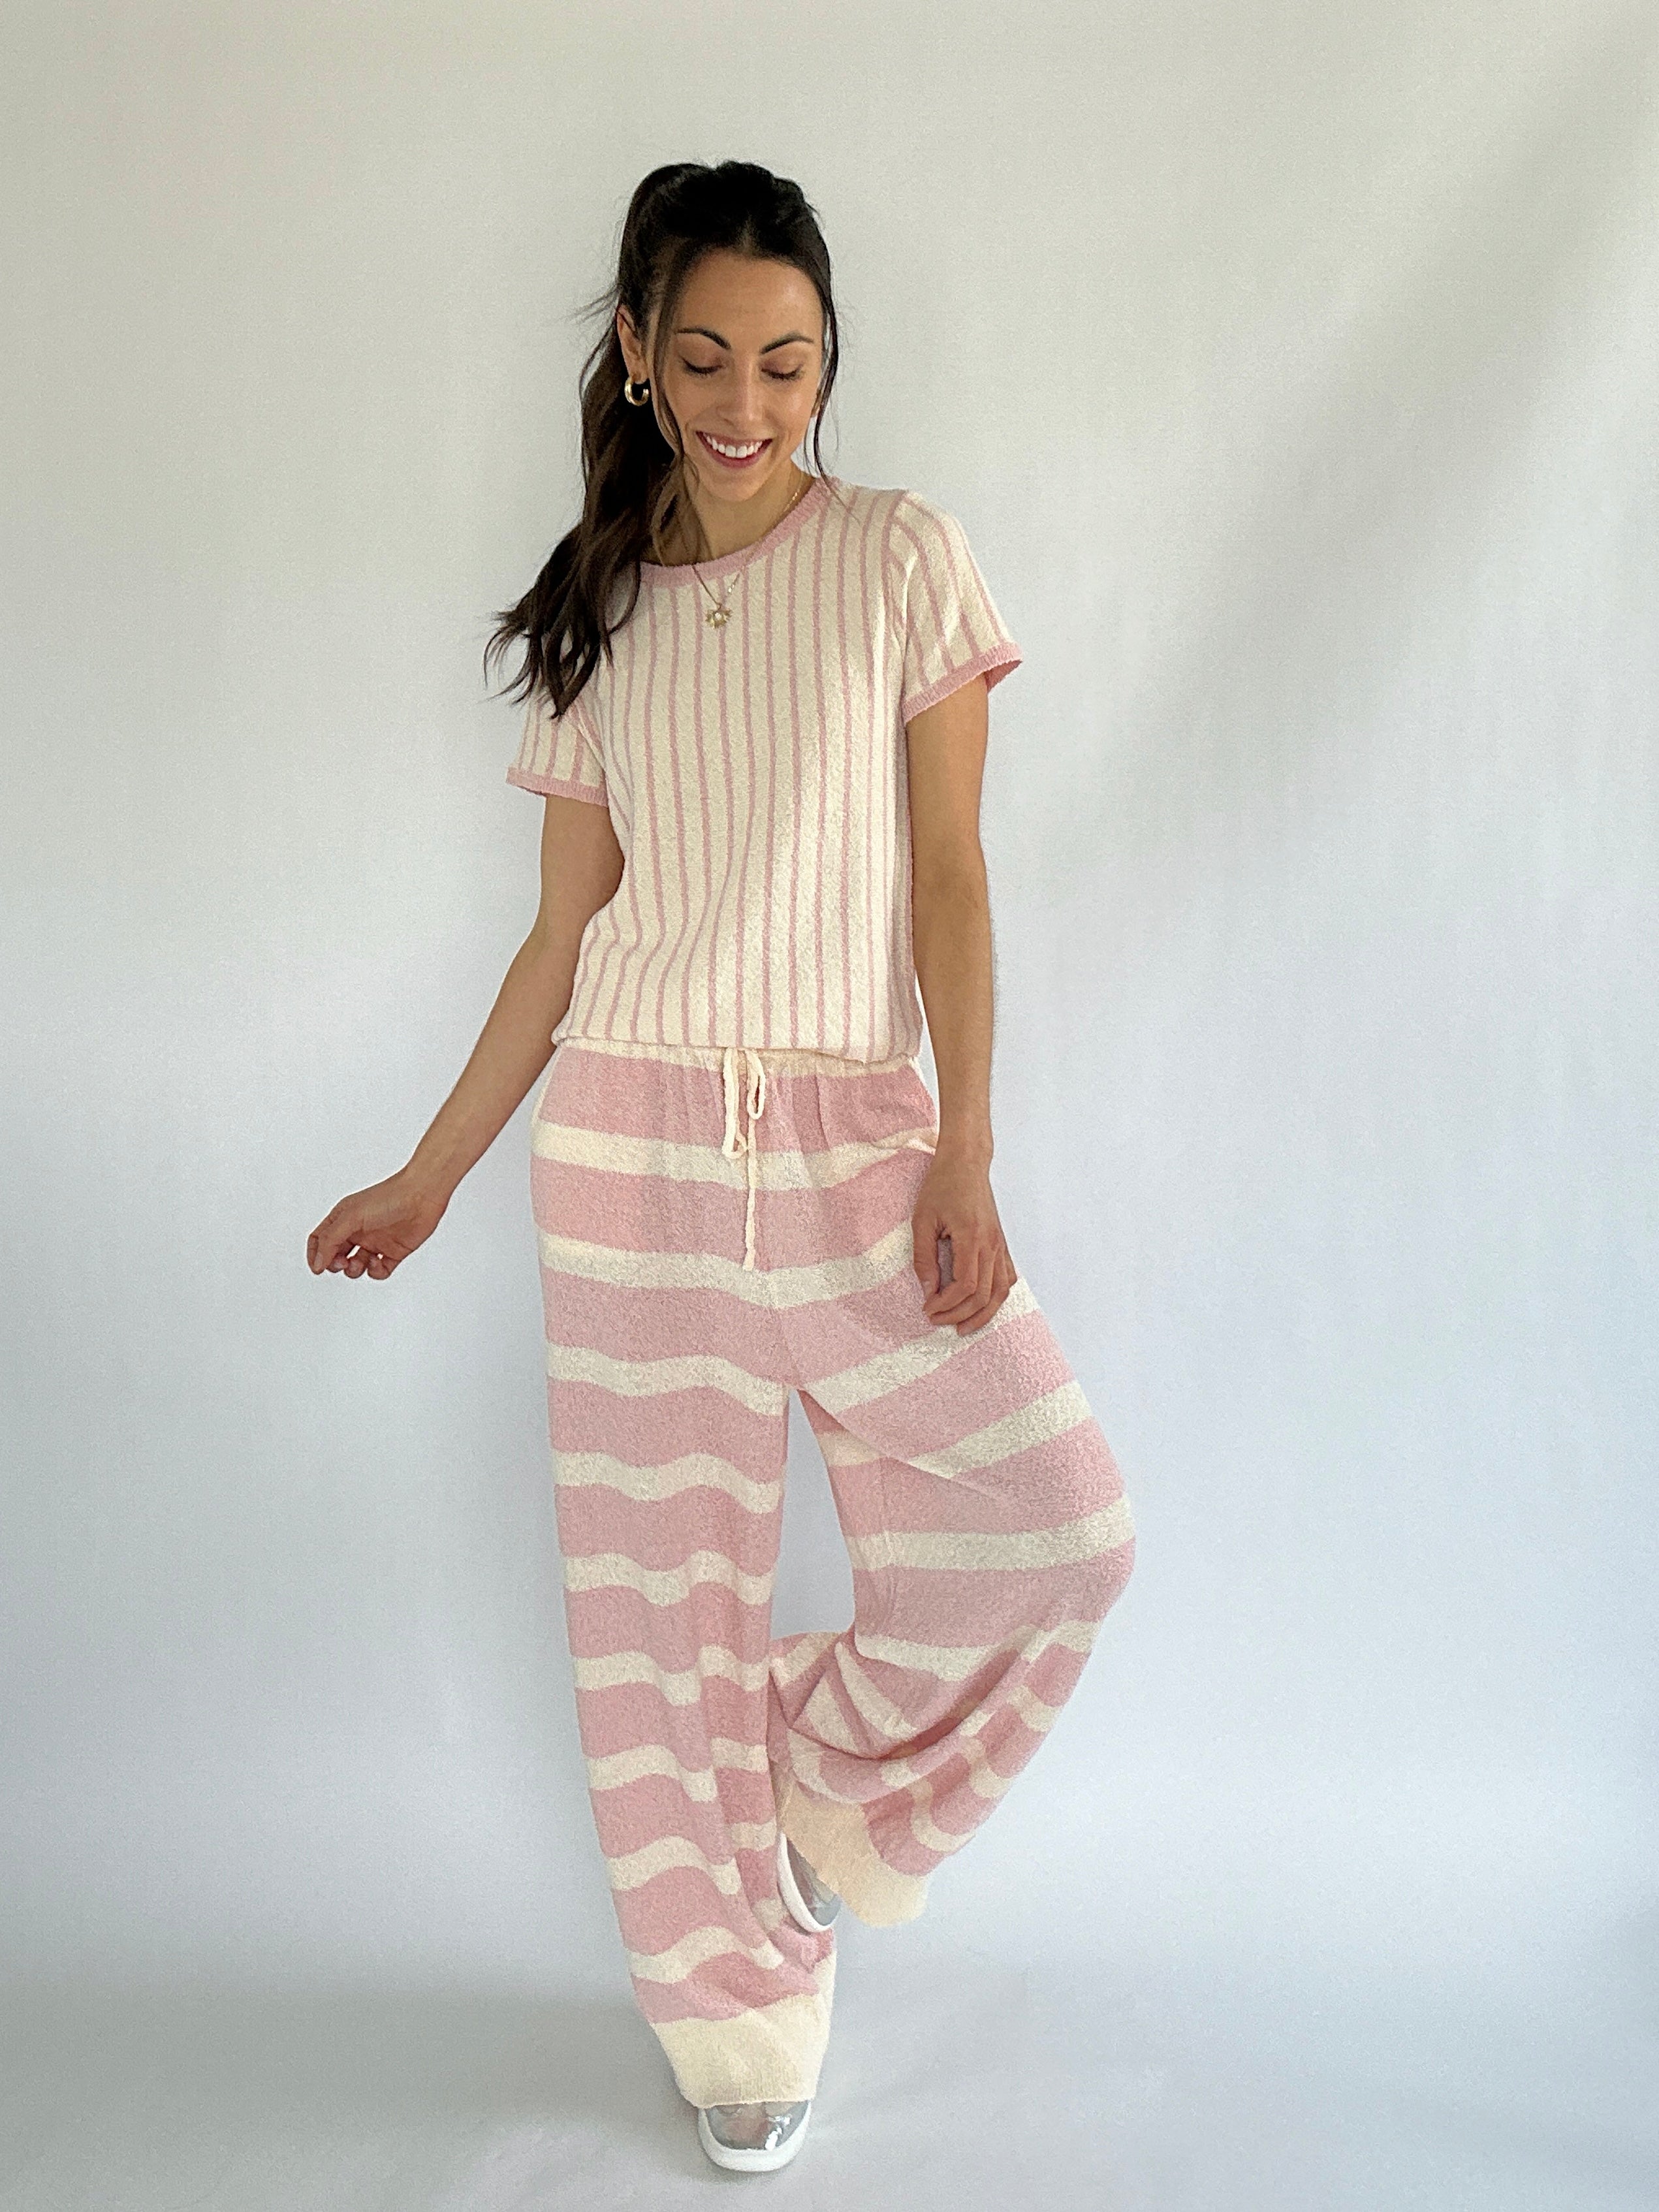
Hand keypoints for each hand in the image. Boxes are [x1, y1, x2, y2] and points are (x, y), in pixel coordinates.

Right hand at [307, 1168, 448, 1280]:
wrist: (422, 1196)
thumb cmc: (388, 1197)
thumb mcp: (351, 1216)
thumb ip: (330, 1240)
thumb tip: (318, 1262)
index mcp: (343, 1218)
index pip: (320, 1239)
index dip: (316, 1255)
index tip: (318, 1267)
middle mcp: (358, 1231)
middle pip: (336, 1256)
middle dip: (335, 1265)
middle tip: (342, 1262)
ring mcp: (375, 1242)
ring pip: (356, 1267)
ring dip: (354, 1270)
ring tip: (360, 1262)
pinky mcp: (393, 1252)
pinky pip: (379, 1271)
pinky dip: (375, 1272)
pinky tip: (377, 1261)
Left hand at [912, 1152, 1018, 1334]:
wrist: (966, 1163)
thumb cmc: (942, 1186)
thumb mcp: (922, 1220)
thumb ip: (924, 1258)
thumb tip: (928, 1291)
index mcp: (973, 1238)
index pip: (966, 1286)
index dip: (947, 1304)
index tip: (927, 1308)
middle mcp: (992, 1245)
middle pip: (984, 1295)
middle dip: (959, 1314)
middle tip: (936, 1320)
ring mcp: (1000, 1245)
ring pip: (1001, 1292)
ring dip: (982, 1314)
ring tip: (962, 1327)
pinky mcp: (1001, 1244)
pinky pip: (1007, 1278)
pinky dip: (996, 1298)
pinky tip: (981, 1306)